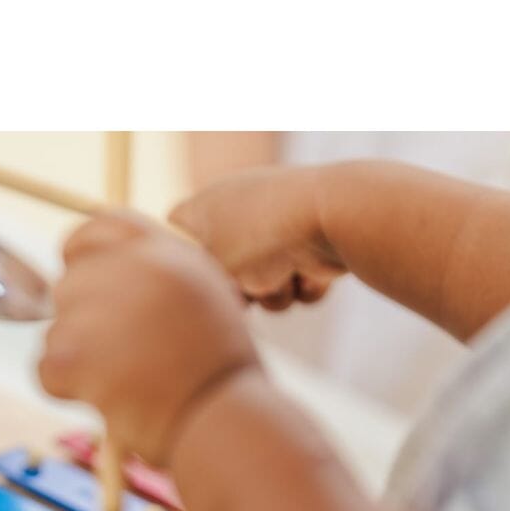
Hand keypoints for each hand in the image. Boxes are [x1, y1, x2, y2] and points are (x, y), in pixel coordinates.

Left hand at [38, 213, 260, 465]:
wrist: (222, 421)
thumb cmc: (219, 376)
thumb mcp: (204, 303)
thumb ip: (155, 282)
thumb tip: (103, 287)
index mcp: (165, 250)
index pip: (97, 228)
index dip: (82, 257)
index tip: (85, 287)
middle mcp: (128, 267)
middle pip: (69, 285)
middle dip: (83, 324)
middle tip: (119, 360)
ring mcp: (95, 308)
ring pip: (57, 331)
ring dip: (80, 362)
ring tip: (127, 385)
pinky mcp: (70, 352)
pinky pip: (46, 369)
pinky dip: (67, 391)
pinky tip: (108, 401)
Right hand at [168, 165, 345, 309]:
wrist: (334, 214)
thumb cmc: (258, 241)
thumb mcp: (208, 274)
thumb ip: (195, 291)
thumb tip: (215, 304)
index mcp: (202, 207)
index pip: (175, 238)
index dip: (185, 267)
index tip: (196, 284)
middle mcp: (236, 210)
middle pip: (225, 274)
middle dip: (242, 292)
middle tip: (245, 291)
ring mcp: (276, 224)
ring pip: (265, 282)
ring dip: (276, 294)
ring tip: (284, 281)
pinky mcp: (312, 237)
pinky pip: (298, 279)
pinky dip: (305, 285)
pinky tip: (312, 275)